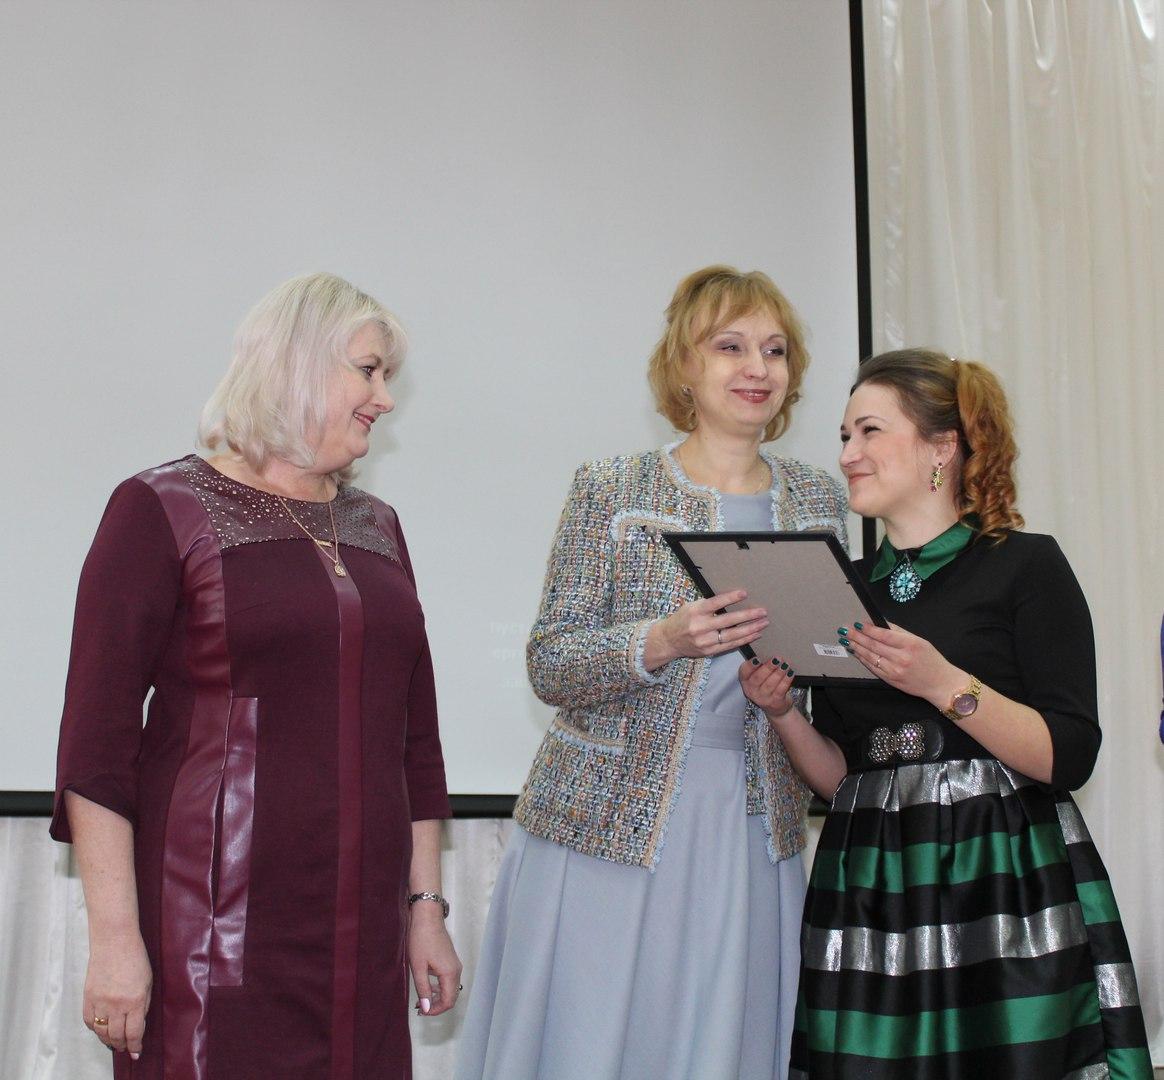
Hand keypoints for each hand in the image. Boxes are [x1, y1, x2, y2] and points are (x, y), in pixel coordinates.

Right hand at [83, 928, 151, 1058]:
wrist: (114, 941)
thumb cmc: (135, 958)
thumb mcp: (148, 981)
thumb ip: (143, 1004)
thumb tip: (138, 1023)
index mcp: (135, 1000)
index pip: (134, 1032)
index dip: (135, 1045)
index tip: (136, 1052)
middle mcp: (116, 1005)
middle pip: (117, 1035)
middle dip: (122, 1044)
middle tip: (125, 1048)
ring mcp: (99, 1002)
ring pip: (101, 1032)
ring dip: (108, 1040)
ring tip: (114, 1042)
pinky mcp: (87, 997)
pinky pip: (89, 1021)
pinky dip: (95, 1028)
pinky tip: (100, 1029)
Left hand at [408, 904, 461, 1016]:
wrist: (427, 916)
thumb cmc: (421, 940)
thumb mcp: (418, 967)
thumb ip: (423, 989)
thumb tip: (426, 1008)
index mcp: (450, 973)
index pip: (448, 1001)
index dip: (435, 1011)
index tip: (420, 1011)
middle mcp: (456, 970)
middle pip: (451, 997)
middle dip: (436, 1005)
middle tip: (419, 1007)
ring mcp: (455, 964)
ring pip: (450, 989)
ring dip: (437, 997)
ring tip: (420, 999)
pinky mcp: (451, 960)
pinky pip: (448, 980)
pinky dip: (438, 987)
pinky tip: (426, 985)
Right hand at [648, 590, 767, 667]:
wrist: (668, 640)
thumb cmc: (683, 619)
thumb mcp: (691, 607)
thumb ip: (709, 605)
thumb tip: (733, 599)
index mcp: (695, 611)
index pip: (715, 603)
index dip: (730, 598)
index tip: (744, 593)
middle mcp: (700, 627)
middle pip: (728, 621)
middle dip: (748, 616)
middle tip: (763, 612)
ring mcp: (705, 641)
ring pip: (732, 635)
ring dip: (750, 629)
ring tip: (763, 623)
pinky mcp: (709, 651)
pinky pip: (730, 645)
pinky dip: (744, 640)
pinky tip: (755, 634)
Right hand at [739, 656, 798, 718]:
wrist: (775, 708)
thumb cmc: (766, 687)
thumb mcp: (759, 678)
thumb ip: (760, 667)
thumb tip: (770, 653)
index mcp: (746, 681)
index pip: (744, 672)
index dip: (750, 665)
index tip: (758, 658)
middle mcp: (752, 690)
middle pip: (758, 677)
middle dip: (768, 667)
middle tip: (777, 658)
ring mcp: (763, 698)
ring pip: (770, 683)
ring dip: (779, 672)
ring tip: (785, 664)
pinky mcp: (774, 702)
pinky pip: (780, 689)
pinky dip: (786, 680)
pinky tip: (790, 673)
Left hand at [838, 621, 960, 707]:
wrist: (940, 684)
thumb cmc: (932, 660)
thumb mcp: (920, 641)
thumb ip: (899, 632)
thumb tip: (880, 623)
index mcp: (911, 645)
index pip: (884, 635)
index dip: (869, 629)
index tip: (858, 623)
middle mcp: (902, 658)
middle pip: (874, 646)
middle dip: (857, 637)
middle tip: (846, 630)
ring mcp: (895, 671)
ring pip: (871, 657)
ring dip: (857, 647)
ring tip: (847, 639)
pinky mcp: (891, 680)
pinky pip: (873, 668)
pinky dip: (863, 659)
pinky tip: (856, 652)